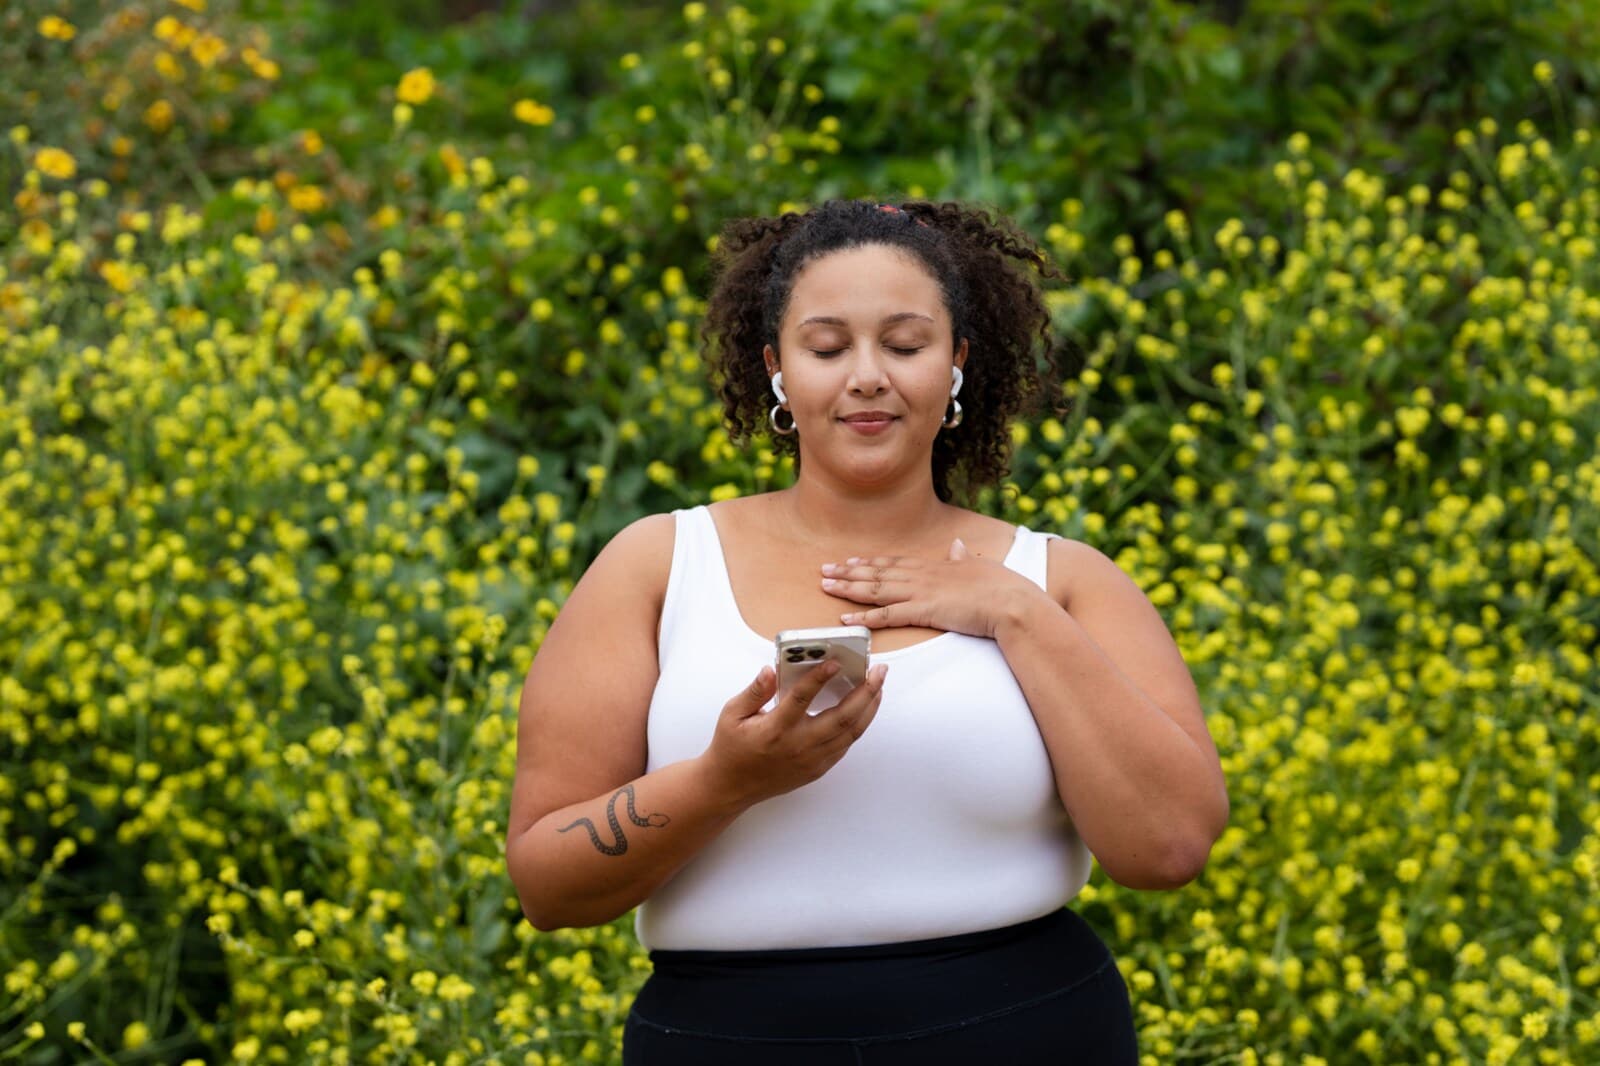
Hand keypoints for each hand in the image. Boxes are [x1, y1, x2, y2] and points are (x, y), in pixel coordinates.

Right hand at [699, 659, 887, 809]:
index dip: (819, 679)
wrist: (731, 786)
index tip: (836, 662)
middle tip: (878, 671)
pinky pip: (844, 746)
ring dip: (868, 708)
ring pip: (850, 733)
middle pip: (841, 718)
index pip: (801, 699)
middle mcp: (798, 745)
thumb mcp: (732, 713)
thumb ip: (755, 691)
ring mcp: (811, 760)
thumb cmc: (731, 747)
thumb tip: (771, 670)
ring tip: (878, 687)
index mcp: (775, 729)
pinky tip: (864, 710)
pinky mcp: (817, 769)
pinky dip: (858, 726)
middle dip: (865, 692)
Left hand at [820, 538, 1044, 638]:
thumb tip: (957, 544)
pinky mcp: (923, 611)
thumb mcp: (979, 566)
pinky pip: (886, 615)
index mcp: (934, 565)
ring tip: (825, 587)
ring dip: (848, 588)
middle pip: (877, 572)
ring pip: (874, 589)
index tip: (850, 561)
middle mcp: (921, 575)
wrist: (1012, 602)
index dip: (869, 562)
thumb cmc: (1001, 587)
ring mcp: (920, 592)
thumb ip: (962, 557)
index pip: (893, 562)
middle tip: (823, 571)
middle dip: (848, 572)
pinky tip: (845, 617)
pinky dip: (863, 616)